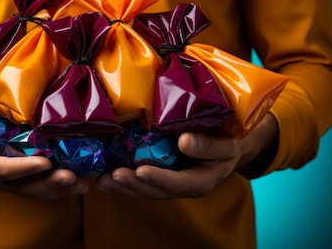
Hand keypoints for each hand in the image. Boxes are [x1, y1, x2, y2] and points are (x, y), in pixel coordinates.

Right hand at [0, 111, 89, 199]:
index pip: (3, 169)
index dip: (24, 168)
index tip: (45, 162)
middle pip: (26, 186)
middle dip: (50, 183)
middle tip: (73, 177)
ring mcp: (10, 182)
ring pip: (37, 190)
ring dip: (61, 188)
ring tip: (83, 183)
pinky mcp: (21, 180)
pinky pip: (41, 187)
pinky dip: (61, 187)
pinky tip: (80, 181)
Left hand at [96, 113, 278, 199]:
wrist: (229, 144)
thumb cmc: (229, 142)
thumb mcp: (227, 144)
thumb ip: (208, 145)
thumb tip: (184, 141)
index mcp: (201, 181)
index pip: (178, 183)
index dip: (159, 178)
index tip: (141, 170)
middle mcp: (183, 187)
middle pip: (155, 191)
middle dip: (133, 185)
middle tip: (113, 175)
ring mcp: (170, 183)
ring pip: (144, 190)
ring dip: (122, 186)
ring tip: (102, 179)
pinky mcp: (160, 175)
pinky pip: (140, 182)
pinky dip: (122, 181)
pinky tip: (104, 176)